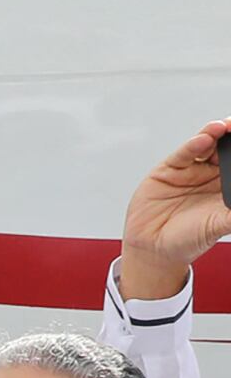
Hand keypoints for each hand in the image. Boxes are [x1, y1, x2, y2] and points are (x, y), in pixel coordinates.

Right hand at [119, 121, 230, 305]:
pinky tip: (204, 138)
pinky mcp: (168, 170)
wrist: (154, 250)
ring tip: (224, 127)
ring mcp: (190, 171)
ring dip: (214, 133)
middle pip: (225, 148)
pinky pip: (183, 154)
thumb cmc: (189, 239)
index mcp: (227, 186)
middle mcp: (210, 175)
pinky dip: (193, 145)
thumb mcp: (221, 224)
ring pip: (206, 145)